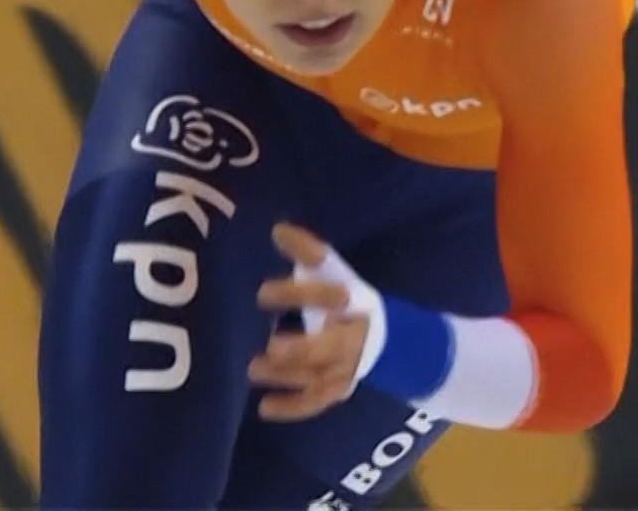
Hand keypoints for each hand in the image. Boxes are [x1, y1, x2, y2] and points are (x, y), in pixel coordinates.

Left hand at [249, 224, 369, 421]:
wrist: (385, 339)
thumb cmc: (347, 301)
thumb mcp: (334, 271)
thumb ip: (308, 252)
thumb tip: (277, 230)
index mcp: (352, 304)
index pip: (326, 297)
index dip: (302, 294)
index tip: (263, 292)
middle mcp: (351, 340)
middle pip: (326, 347)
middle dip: (300, 348)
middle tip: (272, 346)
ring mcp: (344, 370)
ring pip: (316, 377)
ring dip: (286, 375)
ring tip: (252, 368)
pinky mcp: (336, 391)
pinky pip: (314, 403)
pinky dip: (291, 407)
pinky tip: (264, 407)